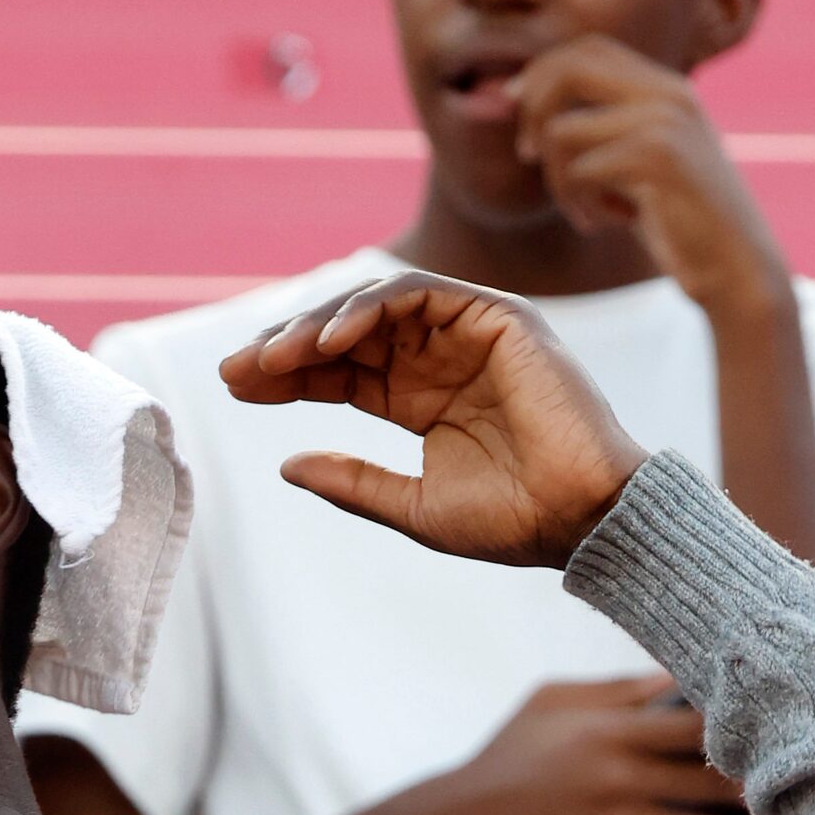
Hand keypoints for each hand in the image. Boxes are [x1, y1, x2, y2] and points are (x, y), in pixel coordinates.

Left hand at [219, 270, 647, 567]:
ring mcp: (469, 334)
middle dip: (286, 346)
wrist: (580, 518)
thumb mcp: (410, 506)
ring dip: (319, 325)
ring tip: (274, 357)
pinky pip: (419, 294)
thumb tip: (286, 466)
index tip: (233, 387)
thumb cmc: (511, 520)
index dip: (285, 377)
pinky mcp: (497, 317)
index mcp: (420, 399)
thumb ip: (351, 482)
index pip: (340, 372)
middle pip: (348, 336)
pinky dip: (369, 308)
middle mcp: (440, 360)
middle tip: (234, 370)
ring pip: (375, 307)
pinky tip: (329, 341)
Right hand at [349, 676, 747, 814]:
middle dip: (765, 773)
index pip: (698, 720)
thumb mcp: (551, 702)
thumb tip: (683, 677)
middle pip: (715, 775)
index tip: (783, 713)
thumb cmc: (510, 752)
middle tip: (811, 769)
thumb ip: (617, 690)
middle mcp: (616, 774)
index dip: (748, 717)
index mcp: (606, 729)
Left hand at [510, 35, 790, 319]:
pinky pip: (577, 171)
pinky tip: (609, 223)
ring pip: (560, 132)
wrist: (735, 264)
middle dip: (532, 111)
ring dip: (558, 182)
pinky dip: (579, 205)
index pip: (589, 48)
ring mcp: (664, 121)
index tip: (514, 105)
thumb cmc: (678, 222)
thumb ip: (598, 129)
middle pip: (570, 68)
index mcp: (665, 88)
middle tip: (527, 155)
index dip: (541, 71)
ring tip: (589, 211)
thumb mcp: (637, 163)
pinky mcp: (656, 156)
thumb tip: (519, 98)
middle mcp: (667, 93)